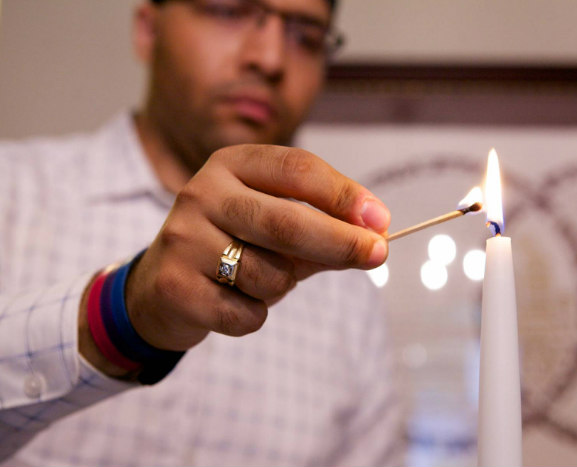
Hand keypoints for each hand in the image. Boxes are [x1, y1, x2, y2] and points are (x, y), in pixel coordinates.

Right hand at [122, 144, 389, 351]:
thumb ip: (321, 225)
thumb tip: (376, 237)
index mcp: (231, 165)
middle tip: (378, 255)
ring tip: (257, 281)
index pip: (296, 170)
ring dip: (282, 287)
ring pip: (269, 274)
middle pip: (287, 221)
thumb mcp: (271, 224)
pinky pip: (246, 313)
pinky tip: (232, 303)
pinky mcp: (176, 286)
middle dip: (340, 242)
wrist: (159, 287)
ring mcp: (184, 239)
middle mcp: (203, 193)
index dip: (344, 195)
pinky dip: (254, 315)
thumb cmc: (232, 247)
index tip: (381, 221)